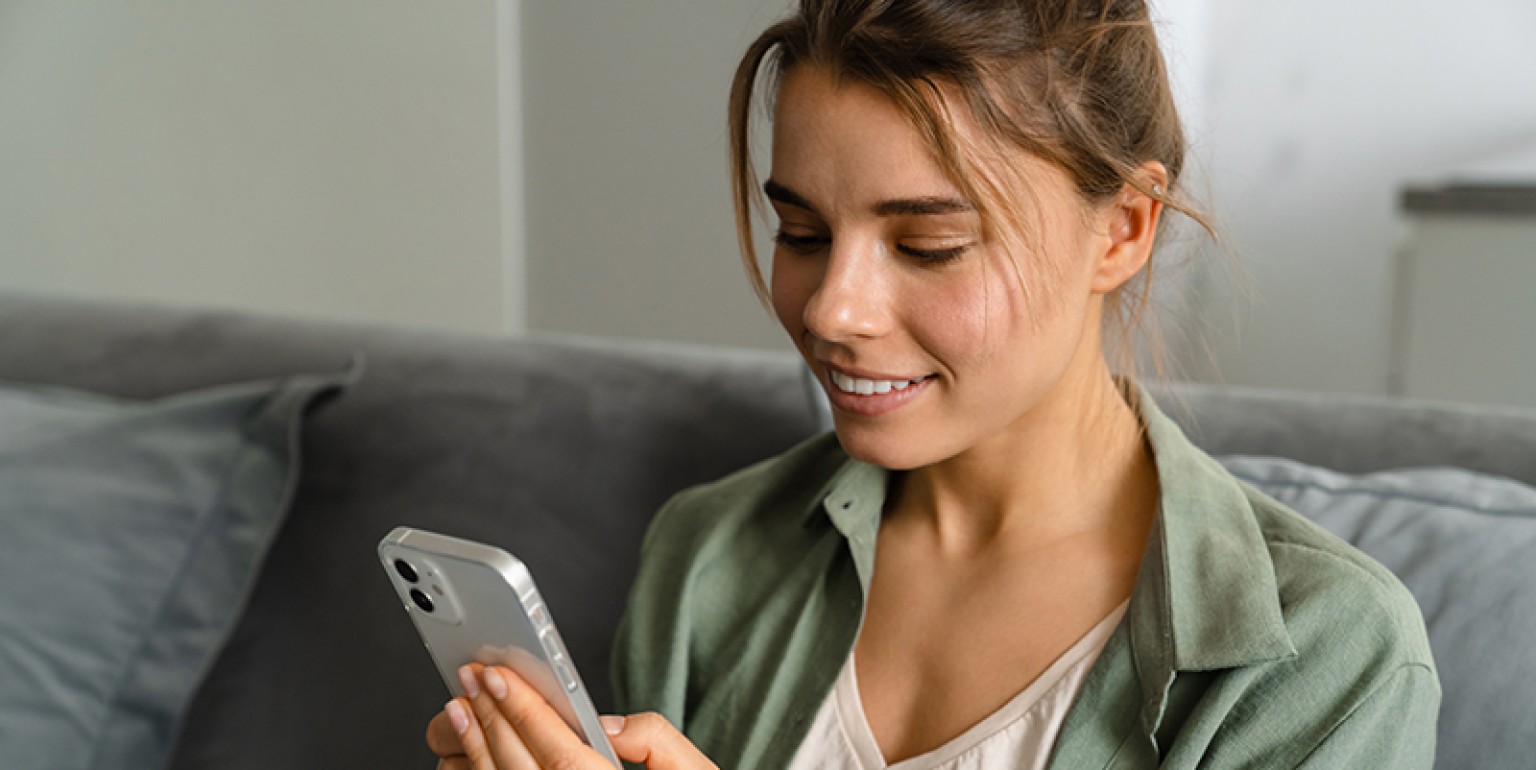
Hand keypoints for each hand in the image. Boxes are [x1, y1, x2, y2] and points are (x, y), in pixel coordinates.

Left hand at [426, 663, 717, 769]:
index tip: (498, 674)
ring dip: (474, 748)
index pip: (560, 754)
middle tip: (471, 676)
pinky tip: (466, 755)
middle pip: (521, 769)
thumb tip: (607, 724)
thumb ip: (656, 740)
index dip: (525, 711)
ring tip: (459, 708)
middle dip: (492, 718)